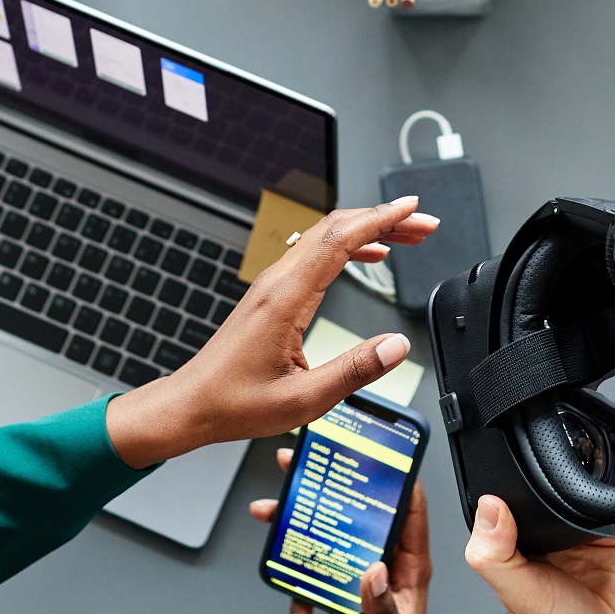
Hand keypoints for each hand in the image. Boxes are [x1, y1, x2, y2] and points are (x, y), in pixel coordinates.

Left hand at [104, 199, 437, 467]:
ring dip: (369, 229)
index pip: (340, 240)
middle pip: (337, 228)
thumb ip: (355, 371)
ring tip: (406, 236)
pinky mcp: (273, 293)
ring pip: (326, 237)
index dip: (381, 219)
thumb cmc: (236, 402)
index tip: (411, 208)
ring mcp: (273, 284)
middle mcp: (278, 282)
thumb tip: (396, 347)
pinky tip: (369, 255)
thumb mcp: (304, 399)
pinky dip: (349, 246)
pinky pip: (315, 253)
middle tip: (422, 224)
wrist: (192, 404)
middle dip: (385, 219)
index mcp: (285, 298)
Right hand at [251, 453, 431, 613]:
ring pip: (326, 535)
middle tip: (301, 464)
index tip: (372, 452)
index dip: (394, 478)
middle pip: (358, 514)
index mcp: (408, 570)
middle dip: (330, 487)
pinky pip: (308, 571)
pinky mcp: (332, 593)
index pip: (408, 513)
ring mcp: (355, 578)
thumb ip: (382, 608)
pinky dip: (293, 586)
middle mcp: (383, 566)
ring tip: (271, 512)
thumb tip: (373, 570)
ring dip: (297, 524)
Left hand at [465, 493, 614, 613]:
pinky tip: (612, 513)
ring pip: (584, 496)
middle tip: (560, 484)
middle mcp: (547, 537)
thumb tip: (488, 508)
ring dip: (591, 494)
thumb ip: (496, 554)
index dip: (510, 486)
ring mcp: (582, 538)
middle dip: (556, 482)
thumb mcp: (518, 594)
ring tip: (588, 510)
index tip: (514, 470)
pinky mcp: (614, 542)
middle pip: (549, 490)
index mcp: (515, 543)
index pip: (509, 500)